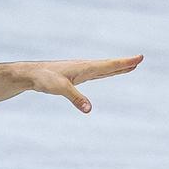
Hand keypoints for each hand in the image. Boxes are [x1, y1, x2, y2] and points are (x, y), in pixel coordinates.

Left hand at [19, 55, 142, 112]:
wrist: (29, 75)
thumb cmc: (44, 79)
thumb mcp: (60, 89)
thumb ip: (76, 98)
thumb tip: (89, 110)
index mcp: (85, 67)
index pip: (109, 65)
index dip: (124, 62)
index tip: (139, 58)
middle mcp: (84, 67)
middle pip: (109, 66)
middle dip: (124, 64)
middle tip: (139, 61)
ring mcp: (79, 71)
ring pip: (102, 69)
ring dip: (116, 68)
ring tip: (129, 66)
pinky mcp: (74, 76)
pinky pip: (94, 73)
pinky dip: (104, 72)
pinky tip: (105, 73)